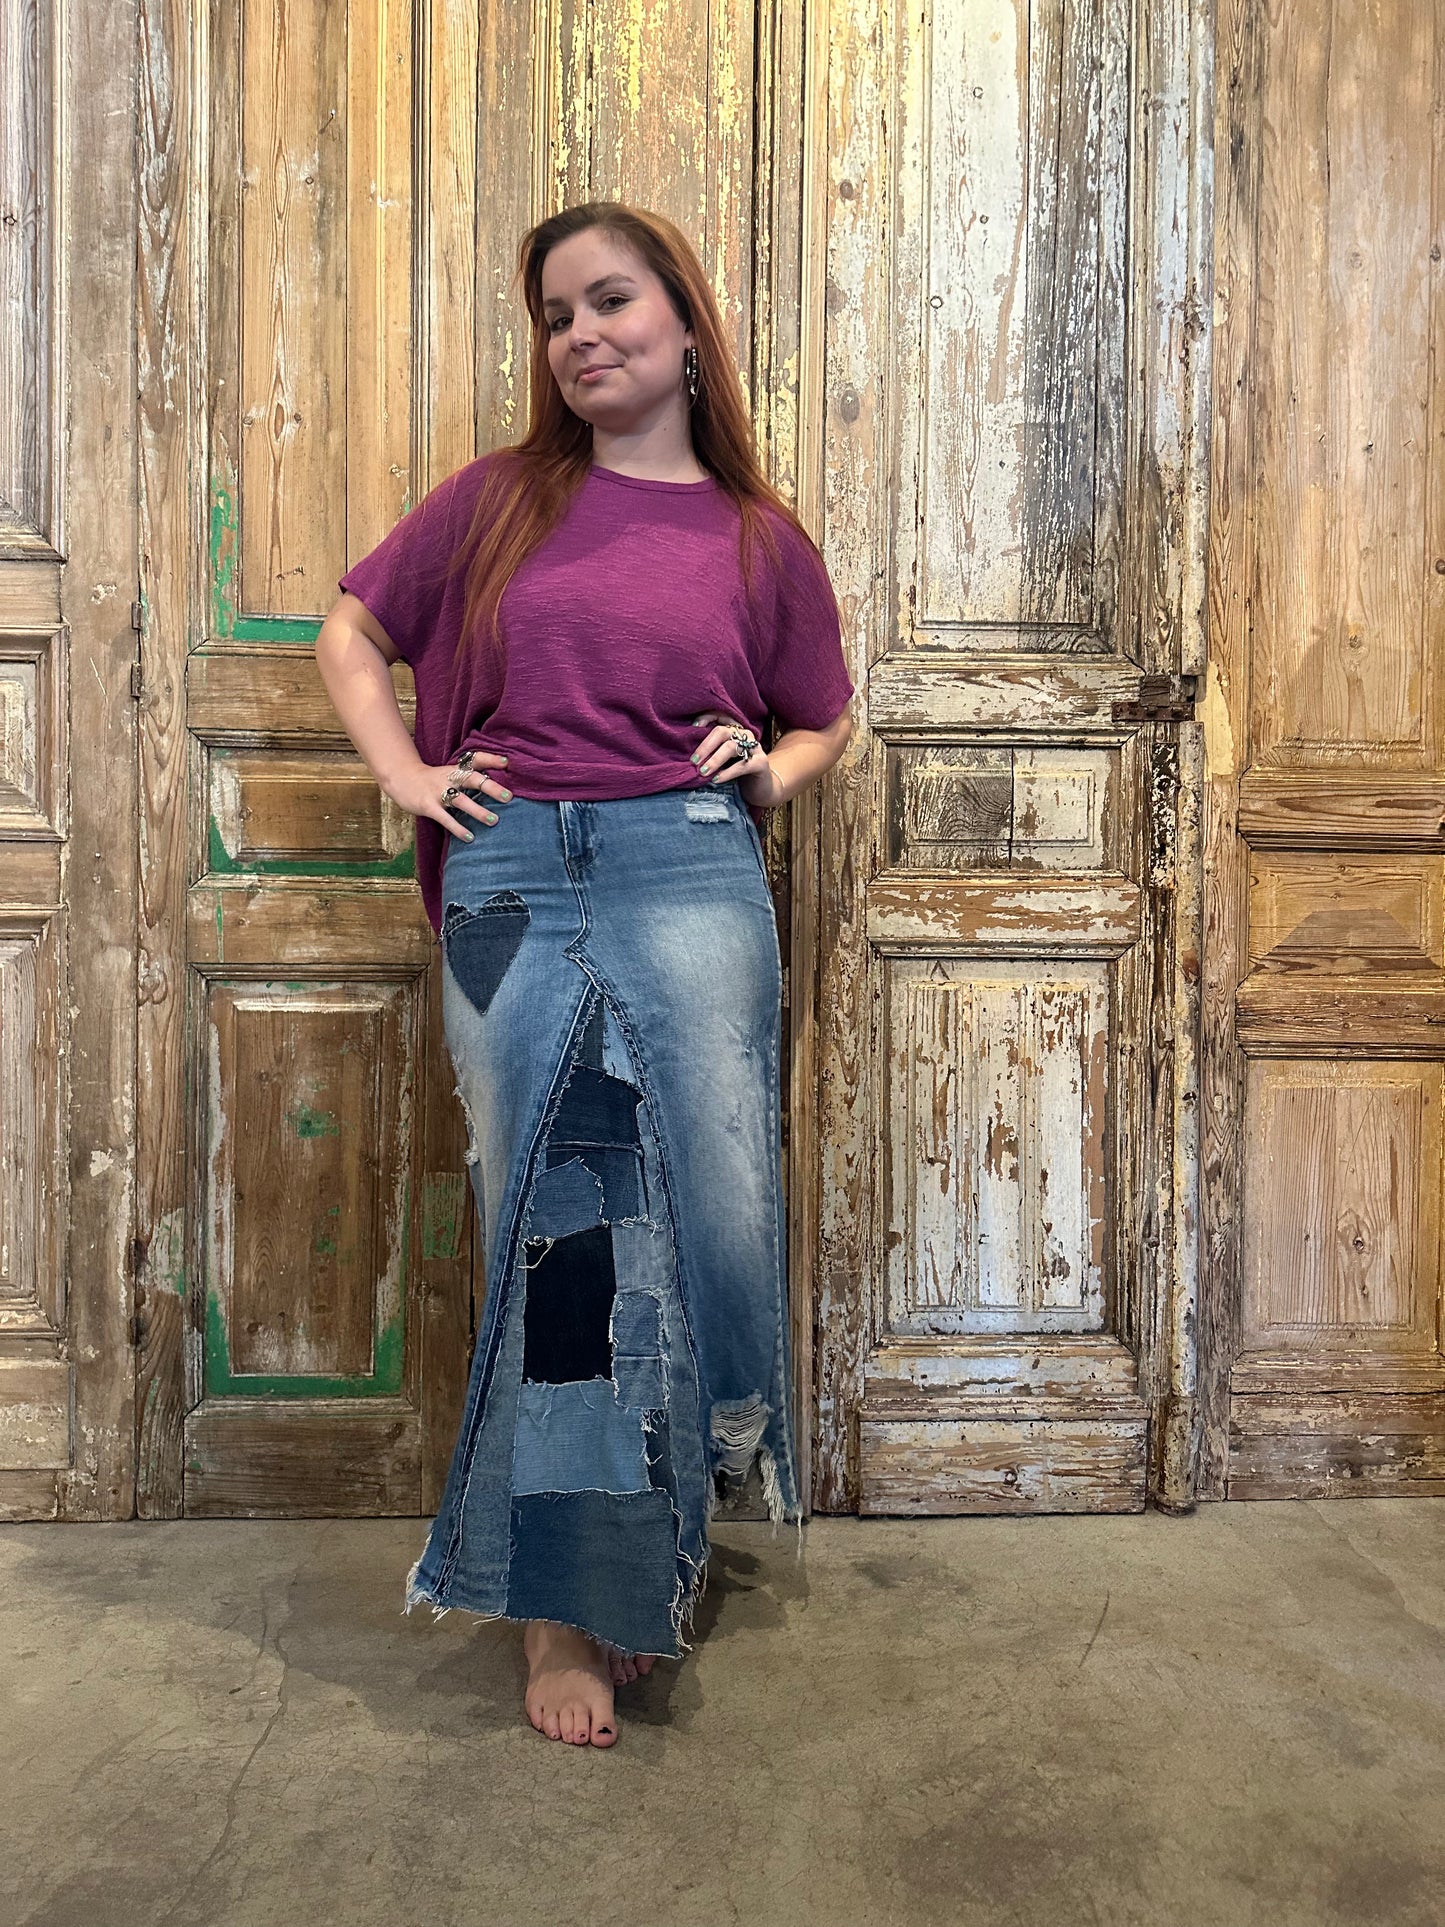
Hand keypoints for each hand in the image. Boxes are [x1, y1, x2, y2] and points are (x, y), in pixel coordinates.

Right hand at [383, 750, 512, 839]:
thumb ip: (468, 777)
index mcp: (455, 769)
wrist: (401, 778)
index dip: (490, 759)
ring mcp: (438, 791)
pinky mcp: (428, 805)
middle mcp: (448, 778)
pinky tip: (470, 837)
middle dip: (490, 787)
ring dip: (477, 811)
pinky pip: (445, 818)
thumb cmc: (432, 780)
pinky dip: (457, 828)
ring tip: (494, 821)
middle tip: (508, 797)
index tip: (506, 763)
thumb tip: (496, 785)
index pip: (475, 760)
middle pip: (471, 779)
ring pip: (460, 800)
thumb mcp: (449, 773)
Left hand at [690, 711, 782, 807]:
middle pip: (722, 731)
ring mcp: (754, 747)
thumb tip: (688, 754)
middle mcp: (744, 734)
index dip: (705, 717)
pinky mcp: (761, 762)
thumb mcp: (720, 759)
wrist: (760, 787)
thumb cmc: (735, 771)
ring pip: (731, 747)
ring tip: (703, 772)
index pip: (719, 714)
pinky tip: (717, 779)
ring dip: (715, 760)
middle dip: (705, 746)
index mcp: (733, 729)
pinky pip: (742, 765)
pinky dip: (728, 772)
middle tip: (693, 761)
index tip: (693, 727)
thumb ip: (708, 751)